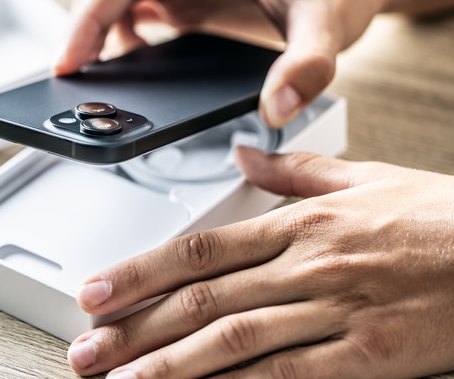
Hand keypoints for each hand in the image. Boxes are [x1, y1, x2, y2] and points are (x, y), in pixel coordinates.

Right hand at [54, 0, 410, 127]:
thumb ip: (308, 68)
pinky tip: (128, 61)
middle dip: (82, 24)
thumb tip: (274, 109)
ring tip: (97, 70)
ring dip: (96, 26)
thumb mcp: (330, 26)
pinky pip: (131, 5)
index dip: (89, 16)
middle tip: (75, 73)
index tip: (71, 59)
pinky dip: (115, 33)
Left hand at [67, 147, 453, 377]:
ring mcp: (335, 312)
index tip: (97, 290)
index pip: (201, 248)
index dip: (140, 271)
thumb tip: (242, 151)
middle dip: (137, 327)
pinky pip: (289, 376)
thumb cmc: (441, 218)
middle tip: (88, 347)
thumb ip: (293, 169)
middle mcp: (307, 266)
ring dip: (170, 364)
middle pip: (202, 299)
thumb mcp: (364, 178)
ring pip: (233, 340)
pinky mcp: (367, 356)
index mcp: (301, 223)